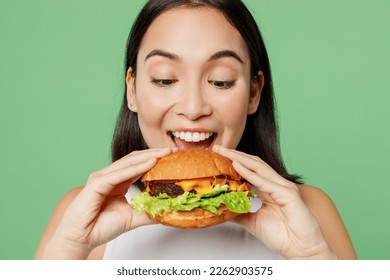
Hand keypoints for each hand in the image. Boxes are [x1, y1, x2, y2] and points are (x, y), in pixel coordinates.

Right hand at [44, 148, 174, 258]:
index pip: (139, 165)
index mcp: (118, 182)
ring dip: (147, 157)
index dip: (156, 159)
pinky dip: (135, 168)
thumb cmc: (100, 227)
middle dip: (154, 153)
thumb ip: (148, 212)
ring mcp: (102, 178)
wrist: (81, 239)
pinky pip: (118, 174)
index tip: (173, 156)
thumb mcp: (133, 218)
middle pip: (134, 159)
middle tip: (172, 150)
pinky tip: (149, 163)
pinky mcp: (96, 184)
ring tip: (164, 153)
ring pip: (127, 163)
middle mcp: (110, 176)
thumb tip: (168, 211)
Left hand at [212, 145, 336, 259]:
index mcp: (270, 189)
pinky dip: (250, 174)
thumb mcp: (252, 221)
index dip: (234, 160)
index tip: (218, 156)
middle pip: (254, 163)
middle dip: (235, 154)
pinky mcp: (288, 194)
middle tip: (218, 147)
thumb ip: (238, 212)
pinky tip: (237, 166)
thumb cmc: (283, 236)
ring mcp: (283, 187)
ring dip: (240, 158)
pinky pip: (265, 182)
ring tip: (225, 152)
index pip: (250, 169)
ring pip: (259, 168)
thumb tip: (221, 207)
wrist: (301, 250)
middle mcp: (277, 185)